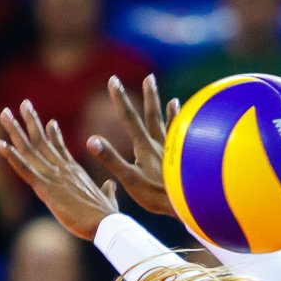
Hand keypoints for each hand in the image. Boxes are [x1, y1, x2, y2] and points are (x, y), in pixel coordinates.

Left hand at [0, 100, 120, 240]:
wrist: (105, 223)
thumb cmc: (107, 215)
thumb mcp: (107, 198)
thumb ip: (107, 190)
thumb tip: (110, 185)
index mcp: (75, 171)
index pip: (60, 149)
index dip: (53, 134)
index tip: (48, 121)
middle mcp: (62, 168)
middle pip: (42, 141)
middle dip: (31, 121)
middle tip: (23, 103)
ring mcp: (53, 175)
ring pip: (30, 149)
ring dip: (15, 131)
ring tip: (4, 113)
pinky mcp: (46, 188)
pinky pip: (25, 170)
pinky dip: (12, 157)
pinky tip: (1, 145)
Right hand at [86, 74, 179, 216]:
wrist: (189, 202)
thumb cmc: (158, 195)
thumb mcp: (129, 179)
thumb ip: (111, 159)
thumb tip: (91, 140)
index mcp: (144, 148)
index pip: (129, 118)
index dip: (120, 99)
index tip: (113, 80)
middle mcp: (160, 143)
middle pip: (153, 115)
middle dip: (149, 96)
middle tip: (149, 78)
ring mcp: (175, 150)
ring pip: (170, 125)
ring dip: (169, 111)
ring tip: (172, 99)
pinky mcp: (186, 158)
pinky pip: (185, 139)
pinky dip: (186, 130)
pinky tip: (189, 123)